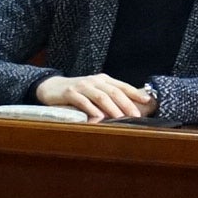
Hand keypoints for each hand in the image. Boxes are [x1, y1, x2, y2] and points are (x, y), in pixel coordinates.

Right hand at [36, 73, 154, 118]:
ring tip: (120, 118)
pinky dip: (92, 109)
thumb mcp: (93, 90)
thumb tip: (128, 107)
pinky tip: (98, 117)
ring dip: (112, 108)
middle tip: (135, 115)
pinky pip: (83, 101)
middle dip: (126, 104)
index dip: (135, 93)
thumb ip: (108, 95)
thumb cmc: (75, 91)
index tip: (147, 101)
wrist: (50, 87)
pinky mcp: (69, 93)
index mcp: (103, 79)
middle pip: (114, 92)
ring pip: (101, 97)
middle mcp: (94, 81)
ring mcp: (81, 86)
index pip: (122, 86)